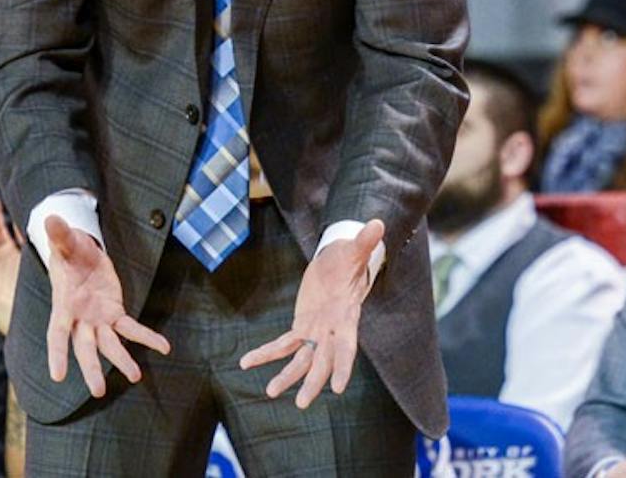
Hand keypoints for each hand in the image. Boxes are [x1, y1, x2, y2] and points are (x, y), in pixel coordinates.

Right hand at [44, 214, 169, 396]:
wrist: (80, 252)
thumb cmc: (69, 250)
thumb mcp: (66, 241)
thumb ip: (60, 234)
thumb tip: (51, 217)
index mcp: (63, 304)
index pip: (57, 332)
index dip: (56, 353)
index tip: (57, 376)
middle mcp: (80, 318)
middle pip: (84, 348)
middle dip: (91, 369)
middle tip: (97, 392)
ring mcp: (97, 319)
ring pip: (108, 345)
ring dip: (121, 360)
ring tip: (135, 376)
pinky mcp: (114, 313)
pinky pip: (131, 328)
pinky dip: (146, 337)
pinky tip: (163, 347)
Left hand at [239, 219, 384, 408]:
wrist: (339, 263)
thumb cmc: (349, 258)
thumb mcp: (354, 249)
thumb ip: (365, 242)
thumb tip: (378, 223)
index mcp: (346, 316)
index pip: (347, 346)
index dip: (342, 366)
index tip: (338, 388)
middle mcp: (332, 330)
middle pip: (323, 360)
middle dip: (312, 381)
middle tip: (300, 402)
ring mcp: (316, 331)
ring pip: (302, 360)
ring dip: (288, 376)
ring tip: (271, 391)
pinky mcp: (302, 327)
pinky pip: (283, 344)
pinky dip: (266, 353)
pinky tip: (247, 363)